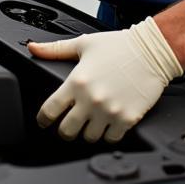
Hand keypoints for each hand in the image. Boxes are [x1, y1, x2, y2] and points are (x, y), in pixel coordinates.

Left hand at [28, 17, 182, 142]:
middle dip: (65, 130)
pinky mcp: (127, 120)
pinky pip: (111, 139)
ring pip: (89, 138)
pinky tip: (108, 123)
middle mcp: (91, 100)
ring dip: (88, 132)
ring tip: (91, 122)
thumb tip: (33, 47)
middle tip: (69, 125)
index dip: (43, 118)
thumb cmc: (118, 46)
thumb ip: (55, 49)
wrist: (152, 51)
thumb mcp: (83, 44)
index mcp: (77, 82)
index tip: (44, 120)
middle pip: (67, 131)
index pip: (50, 110)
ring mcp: (110, 112)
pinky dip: (108, 134)